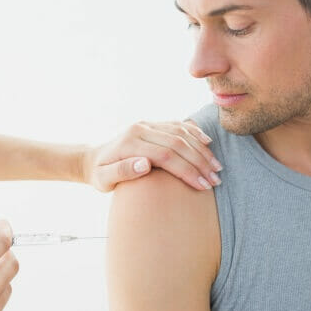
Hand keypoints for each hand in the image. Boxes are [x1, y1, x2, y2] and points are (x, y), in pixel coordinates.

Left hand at [84, 121, 222, 191]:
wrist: (93, 159)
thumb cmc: (100, 174)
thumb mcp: (103, 179)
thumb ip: (122, 172)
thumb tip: (145, 164)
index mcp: (130, 142)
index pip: (166, 155)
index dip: (187, 170)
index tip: (203, 185)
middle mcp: (141, 128)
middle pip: (178, 143)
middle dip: (199, 162)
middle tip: (216, 180)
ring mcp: (148, 124)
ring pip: (181, 132)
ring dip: (201, 150)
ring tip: (216, 167)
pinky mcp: (153, 125)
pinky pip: (178, 125)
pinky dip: (194, 132)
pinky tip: (208, 143)